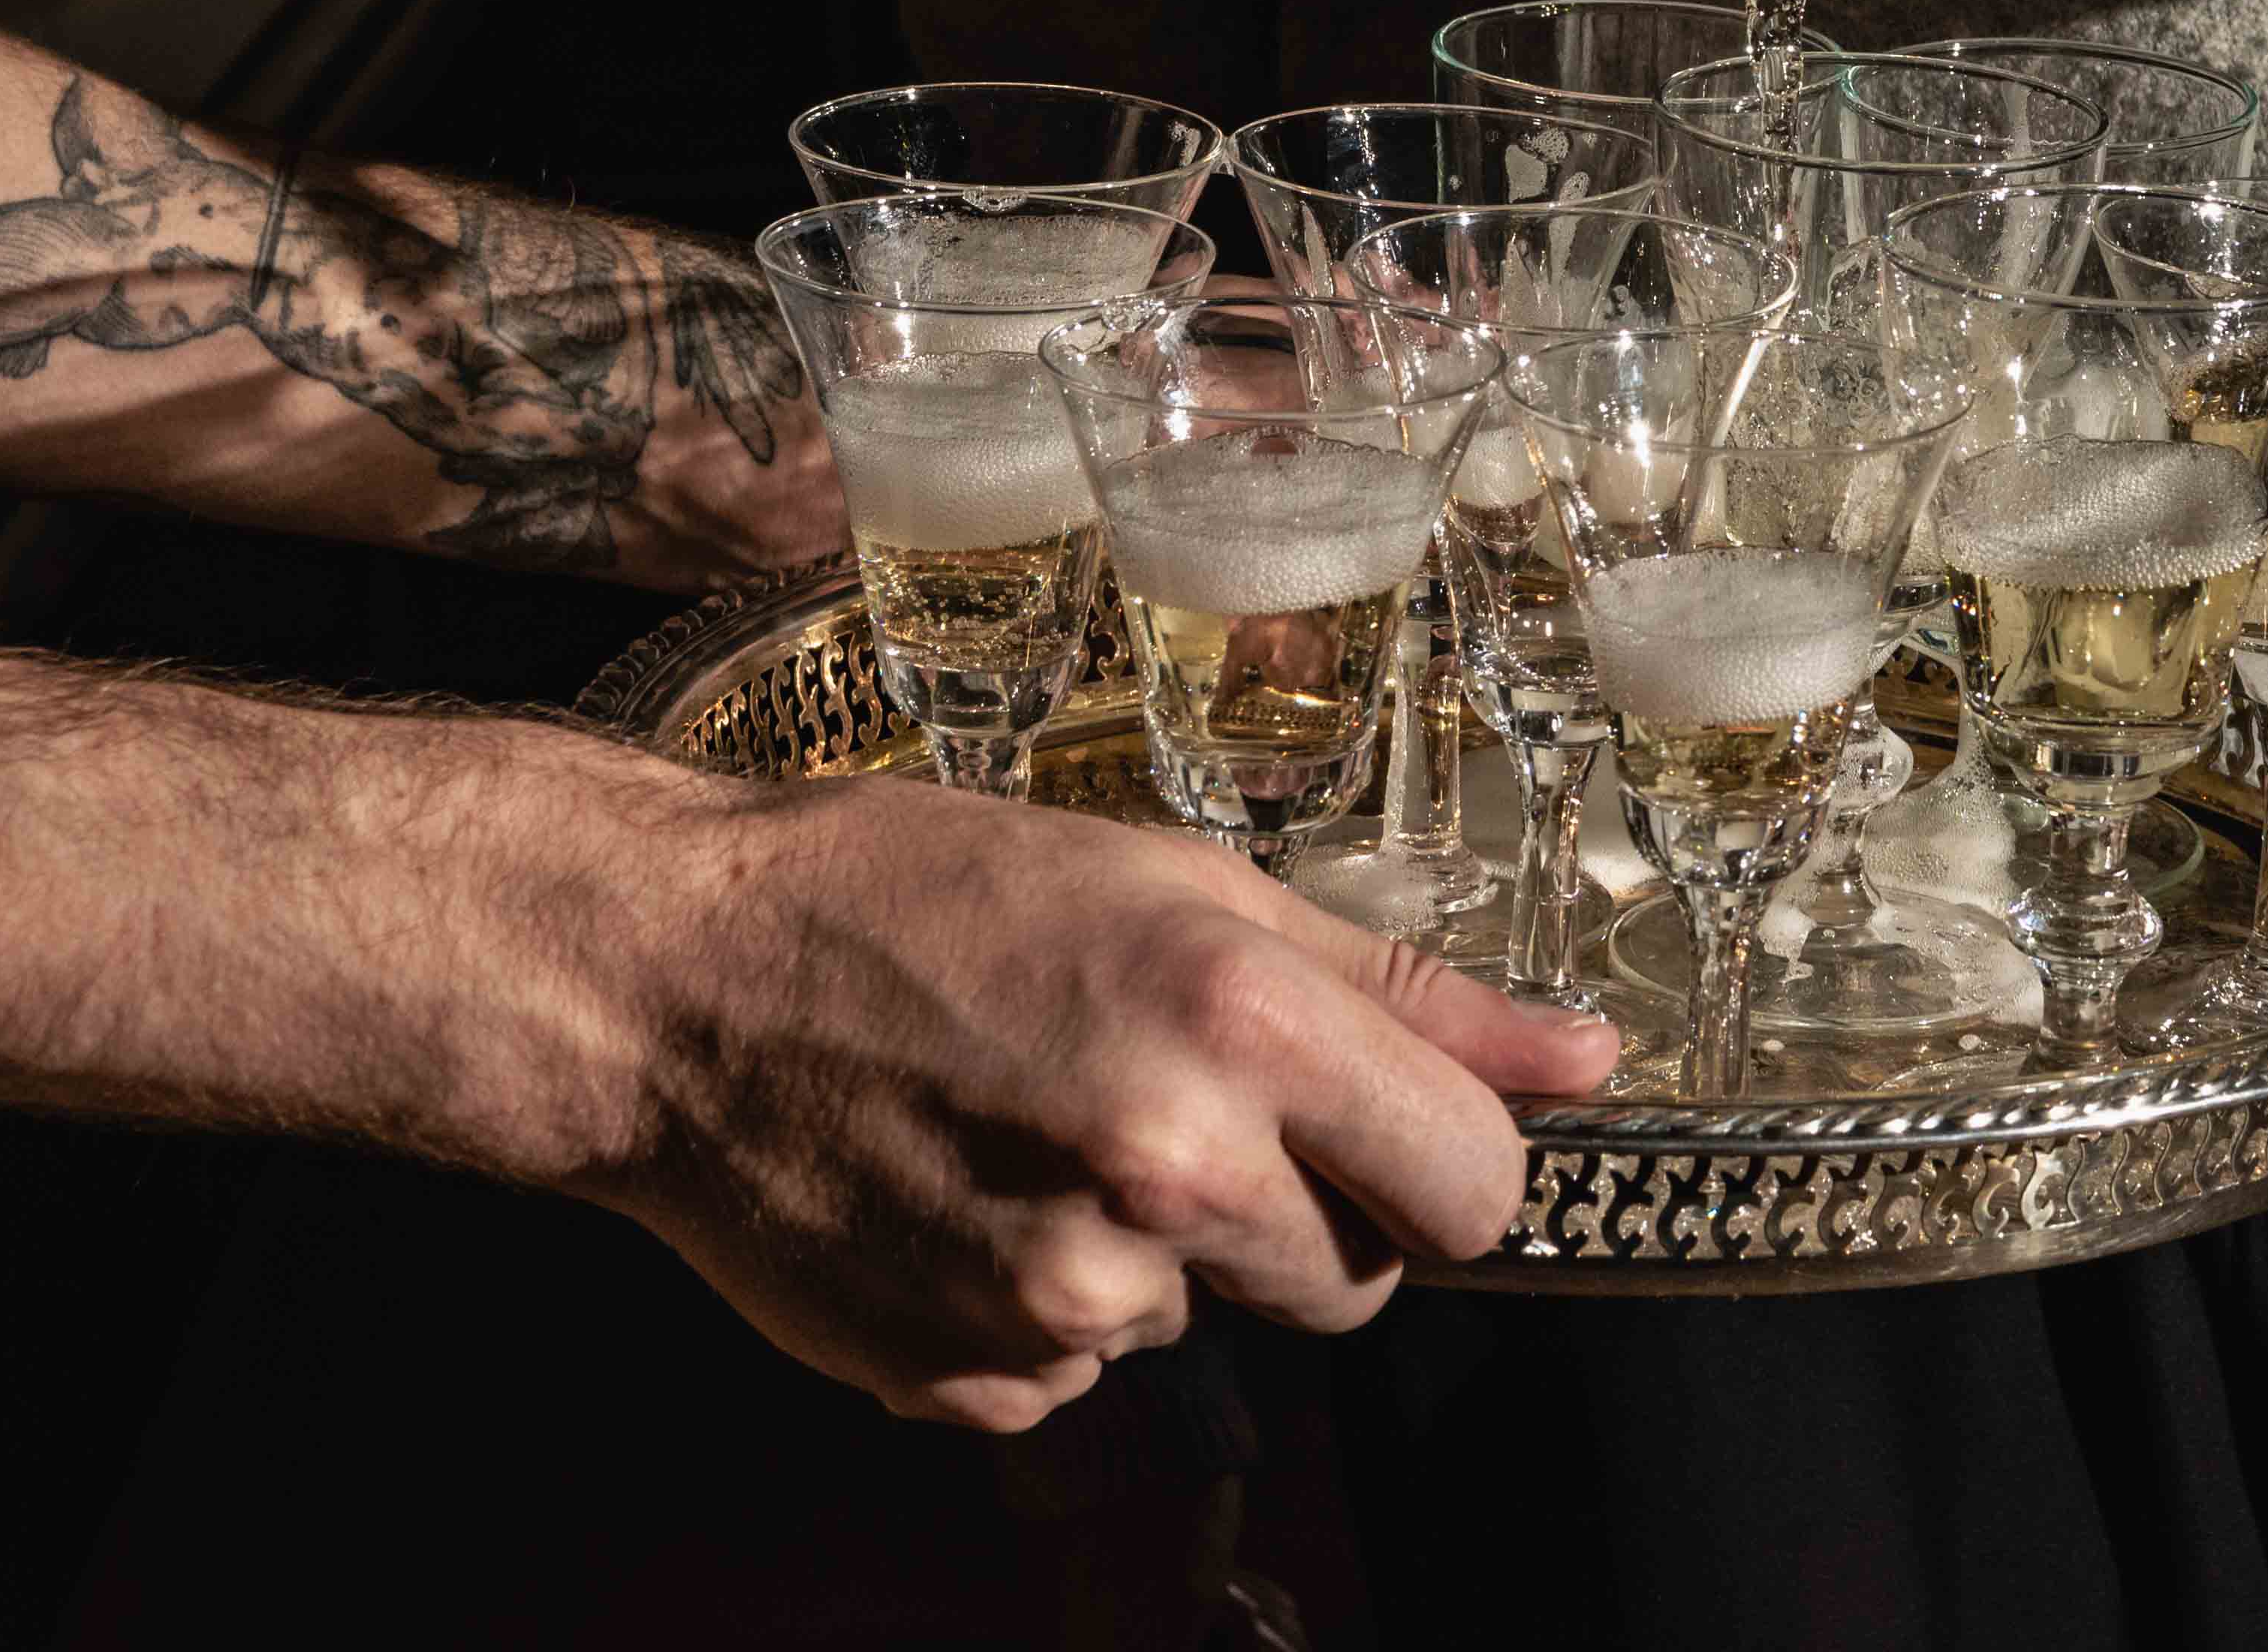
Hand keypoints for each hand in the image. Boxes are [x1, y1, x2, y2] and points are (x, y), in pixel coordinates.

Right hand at [592, 782, 1614, 1429]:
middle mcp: (1164, 1176)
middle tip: (1183, 1101)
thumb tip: (1588, 1059)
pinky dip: (1053, 1301)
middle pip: (1364, 1280)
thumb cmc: (925, 895)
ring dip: (1167, 1248)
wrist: (679, 984)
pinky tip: (973, 1190)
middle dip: (1310, 1208)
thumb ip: (1406, 992)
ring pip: (1214, 1320)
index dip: (1453, 1159)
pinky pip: (1089, 1371)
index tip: (1394, 1126)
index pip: (1479, 1187)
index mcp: (1237, 1029)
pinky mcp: (977, 1384)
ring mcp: (1065, 1302)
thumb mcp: (1187, 882)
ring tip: (1045, 1125)